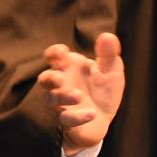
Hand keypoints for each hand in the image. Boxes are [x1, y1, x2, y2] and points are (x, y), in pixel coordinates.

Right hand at [37, 32, 124, 154]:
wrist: (104, 118)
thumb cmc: (103, 89)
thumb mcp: (111, 70)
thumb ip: (109, 54)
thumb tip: (107, 36)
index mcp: (69, 67)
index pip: (53, 56)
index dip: (54, 52)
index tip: (62, 53)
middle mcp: (62, 84)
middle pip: (44, 79)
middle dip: (49, 77)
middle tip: (60, 78)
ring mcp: (63, 103)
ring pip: (50, 100)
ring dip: (62, 97)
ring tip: (79, 96)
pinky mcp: (68, 121)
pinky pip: (66, 119)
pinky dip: (78, 117)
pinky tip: (92, 113)